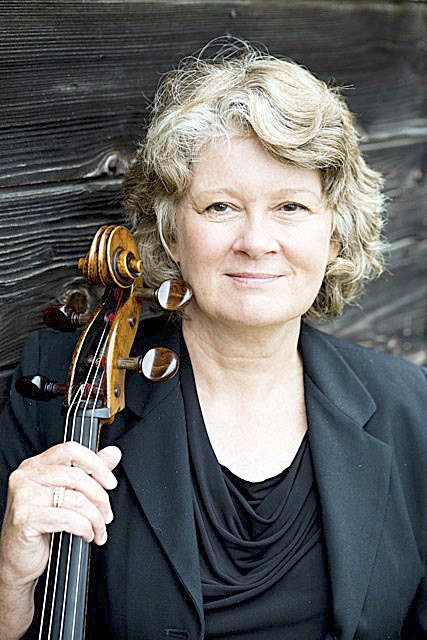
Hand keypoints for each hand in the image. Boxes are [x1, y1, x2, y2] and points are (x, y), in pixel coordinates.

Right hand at [0, 443, 120, 589]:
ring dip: (95, 518)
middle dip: (100, 498)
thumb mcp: (66, 495)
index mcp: (36, 465)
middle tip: (107, 514)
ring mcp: (24, 496)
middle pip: (76, 476)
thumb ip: (89, 472)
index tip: (110, 482)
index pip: (71, 450)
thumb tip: (112, 453)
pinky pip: (67, 519)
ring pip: (76, 499)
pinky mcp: (25, 518)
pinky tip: (86, 535)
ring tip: (98, 529)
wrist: (17, 561)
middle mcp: (26, 476)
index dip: (96, 464)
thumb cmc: (40, 527)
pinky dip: (84, 528)